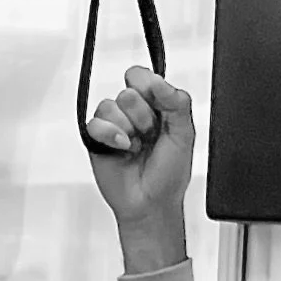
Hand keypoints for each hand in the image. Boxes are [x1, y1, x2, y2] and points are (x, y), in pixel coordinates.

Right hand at [84, 67, 195, 274]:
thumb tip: (159, 81)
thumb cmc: (169, 174)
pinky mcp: (96, 140)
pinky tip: (122, 148)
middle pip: (128, 92)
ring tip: (136, 147)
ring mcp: (113, 126)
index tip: (160, 106)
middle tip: (150, 135)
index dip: (150, 87)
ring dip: (127, 129)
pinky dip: (110, 136)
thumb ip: (177, 102)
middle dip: (142, 116)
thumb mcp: (185, 133)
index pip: (144, 77)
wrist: (151, 204)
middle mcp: (133, 113)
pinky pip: (94, 124)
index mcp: (156, 106)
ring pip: (110, 106)